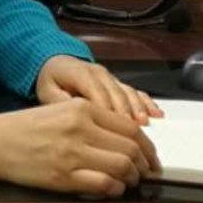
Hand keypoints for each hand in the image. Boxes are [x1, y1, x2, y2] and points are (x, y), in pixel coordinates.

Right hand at [0, 99, 160, 197]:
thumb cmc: (28, 126)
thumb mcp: (62, 110)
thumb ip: (93, 120)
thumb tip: (127, 139)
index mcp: (82, 108)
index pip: (129, 127)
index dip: (147, 145)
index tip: (151, 156)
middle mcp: (80, 128)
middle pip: (130, 148)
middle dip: (144, 164)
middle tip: (146, 173)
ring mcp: (72, 153)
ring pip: (121, 166)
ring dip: (132, 177)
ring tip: (130, 181)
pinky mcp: (63, 176)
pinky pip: (103, 184)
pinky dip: (115, 189)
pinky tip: (113, 188)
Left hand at [35, 54, 162, 125]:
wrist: (55, 62)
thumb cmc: (51, 81)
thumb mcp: (47, 91)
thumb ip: (60, 103)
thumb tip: (74, 117)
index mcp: (81, 74)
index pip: (98, 94)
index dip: (109, 114)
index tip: (117, 133)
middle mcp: (99, 74)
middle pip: (118, 95)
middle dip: (128, 117)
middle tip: (135, 140)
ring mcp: (110, 77)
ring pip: (128, 93)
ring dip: (139, 110)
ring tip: (147, 127)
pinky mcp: (117, 82)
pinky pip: (134, 91)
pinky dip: (145, 102)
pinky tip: (156, 113)